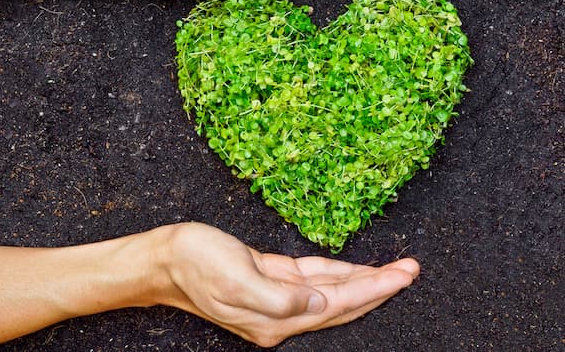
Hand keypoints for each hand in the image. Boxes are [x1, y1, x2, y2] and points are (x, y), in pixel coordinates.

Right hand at [158, 222, 418, 346]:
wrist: (165, 258)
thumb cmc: (194, 264)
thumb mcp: (235, 280)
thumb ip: (280, 297)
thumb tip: (319, 305)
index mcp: (275, 319)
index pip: (337, 307)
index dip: (373, 290)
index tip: (402, 275)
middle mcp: (281, 313)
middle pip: (342, 303)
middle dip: (379, 286)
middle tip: (412, 270)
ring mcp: (276, 297)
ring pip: (332, 291)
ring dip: (363, 279)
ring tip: (396, 268)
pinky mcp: (270, 278)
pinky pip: (313, 277)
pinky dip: (338, 272)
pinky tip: (355, 268)